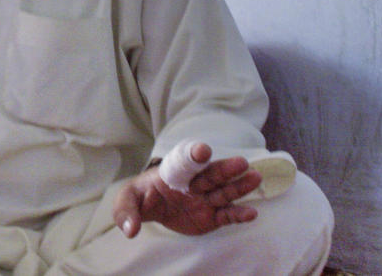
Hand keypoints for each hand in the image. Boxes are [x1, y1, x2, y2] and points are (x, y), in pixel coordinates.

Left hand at [112, 143, 261, 236]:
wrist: (152, 207)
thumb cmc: (141, 197)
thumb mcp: (127, 200)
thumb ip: (126, 212)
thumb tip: (129, 230)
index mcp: (173, 172)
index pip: (184, 161)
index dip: (193, 154)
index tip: (203, 151)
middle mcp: (193, 183)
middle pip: (211, 174)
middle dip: (225, 169)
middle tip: (242, 163)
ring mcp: (205, 199)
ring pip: (224, 192)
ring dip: (239, 186)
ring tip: (255, 178)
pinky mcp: (212, 216)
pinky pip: (227, 215)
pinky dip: (239, 214)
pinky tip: (252, 213)